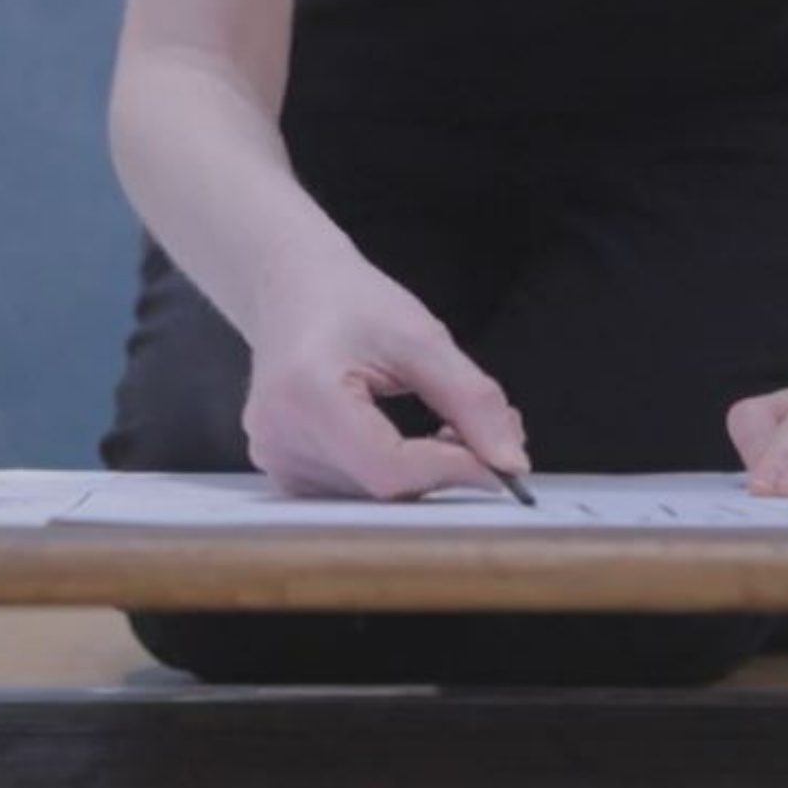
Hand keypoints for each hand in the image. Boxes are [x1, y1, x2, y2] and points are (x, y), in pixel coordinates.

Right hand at [241, 253, 528, 499]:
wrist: (289, 289)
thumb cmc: (346, 301)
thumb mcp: (420, 336)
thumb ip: (470, 399)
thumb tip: (510, 462)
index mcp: (307, 395)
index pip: (389, 468)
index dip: (453, 470)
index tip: (501, 462)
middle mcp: (280, 438)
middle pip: (386, 488)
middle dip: (448, 468)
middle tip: (487, 428)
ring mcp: (277, 460)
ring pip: (378, 499)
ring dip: (426, 473)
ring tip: (448, 423)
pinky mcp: (284, 473)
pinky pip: (359, 494)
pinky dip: (397, 475)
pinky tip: (409, 441)